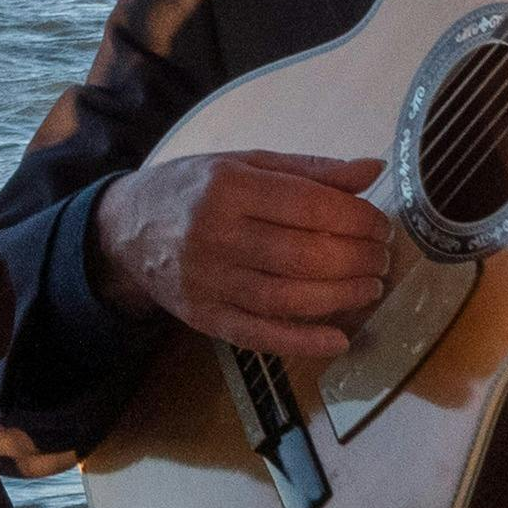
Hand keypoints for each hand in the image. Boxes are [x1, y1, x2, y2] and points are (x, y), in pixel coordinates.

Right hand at [92, 150, 390, 355]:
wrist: (126, 229)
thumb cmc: (195, 190)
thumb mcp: (245, 164)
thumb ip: (309, 170)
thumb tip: (373, 171)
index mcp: (229, 186)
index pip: (308, 205)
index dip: (355, 219)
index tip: (380, 226)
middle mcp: (215, 233)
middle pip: (303, 255)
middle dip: (356, 258)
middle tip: (381, 258)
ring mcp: (208, 280)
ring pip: (287, 297)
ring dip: (341, 297)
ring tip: (370, 288)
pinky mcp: (204, 317)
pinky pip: (259, 335)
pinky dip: (302, 342)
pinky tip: (338, 339)